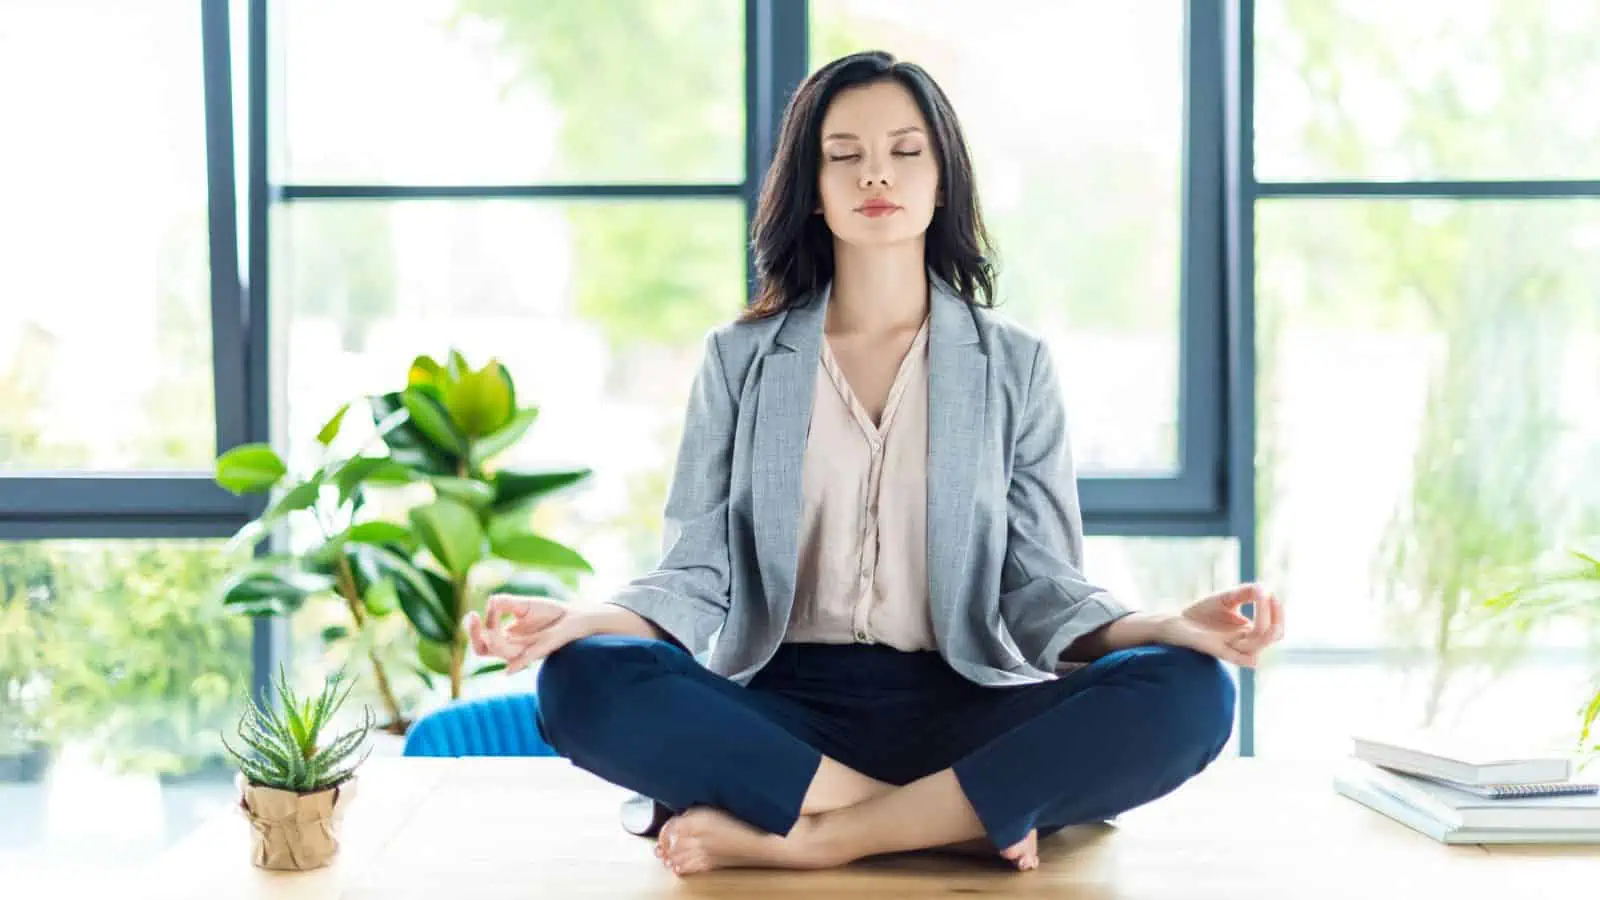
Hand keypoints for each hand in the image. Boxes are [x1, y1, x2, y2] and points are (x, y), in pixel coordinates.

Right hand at [463, 594, 591, 674]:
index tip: (482, 608)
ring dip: (494, 639)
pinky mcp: (544, 648)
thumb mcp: (523, 604)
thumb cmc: (548, 612)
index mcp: (506, 637)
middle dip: (474, 635)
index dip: (477, 626)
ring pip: (503, 652)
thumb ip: (505, 603)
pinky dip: (518, 665)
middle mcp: (513, 647)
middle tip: (472, 617)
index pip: (482, 638)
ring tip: (490, 626)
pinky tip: (507, 672)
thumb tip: (490, 601)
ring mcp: (527, 650)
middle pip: (483, 650)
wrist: (574, 616)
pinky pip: (528, 659)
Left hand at [1157, 583, 1283, 667]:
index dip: (1279, 613)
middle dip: (1275, 617)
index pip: (1276, 628)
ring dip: (1262, 623)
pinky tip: (1249, 637)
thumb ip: (1246, 592)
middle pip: (1273, 636)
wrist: (1177, 621)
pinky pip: (1238, 658)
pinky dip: (1246, 655)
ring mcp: (1231, 647)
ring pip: (1258, 645)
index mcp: (1250, 632)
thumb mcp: (1228, 597)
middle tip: (1268, 598)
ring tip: (1259, 600)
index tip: (1272, 594)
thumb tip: (1264, 589)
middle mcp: (1244, 641)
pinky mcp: (1216, 649)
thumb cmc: (1203, 611)